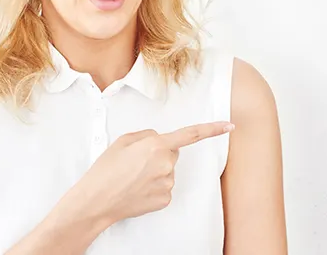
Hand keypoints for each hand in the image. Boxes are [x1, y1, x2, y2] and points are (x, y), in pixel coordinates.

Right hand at [82, 121, 234, 222]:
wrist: (97, 200)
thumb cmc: (106, 170)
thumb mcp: (123, 141)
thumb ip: (147, 135)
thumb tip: (159, 140)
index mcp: (156, 145)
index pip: (191, 134)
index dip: (213, 129)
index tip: (229, 126)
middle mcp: (167, 164)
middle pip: (172, 153)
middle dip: (159, 153)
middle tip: (136, 162)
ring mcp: (168, 183)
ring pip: (168, 170)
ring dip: (155, 171)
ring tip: (133, 177)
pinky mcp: (165, 199)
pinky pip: (165, 187)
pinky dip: (154, 187)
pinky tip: (138, 189)